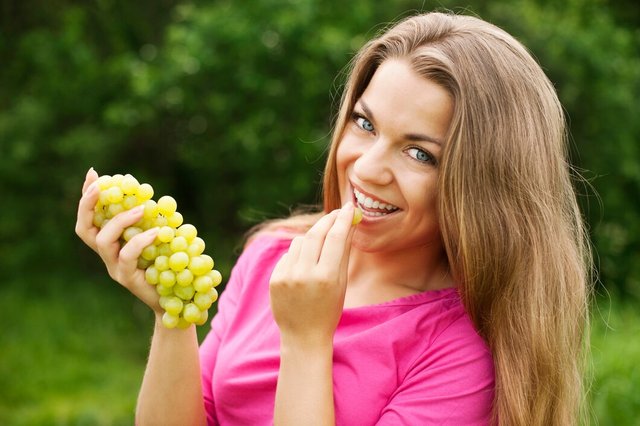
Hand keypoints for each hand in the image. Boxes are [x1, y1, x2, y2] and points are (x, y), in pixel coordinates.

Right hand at [75, 168, 161, 313]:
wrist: (178, 297)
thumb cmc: (168, 265)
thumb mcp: (159, 237)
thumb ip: (149, 219)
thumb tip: (146, 193)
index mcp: (111, 243)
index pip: (90, 218)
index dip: (87, 197)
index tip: (93, 173)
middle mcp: (107, 255)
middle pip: (84, 229)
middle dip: (88, 204)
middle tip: (102, 185)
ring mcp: (114, 268)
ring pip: (103, 241)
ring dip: (120, 220)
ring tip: (140, 208)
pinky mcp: (127, 279)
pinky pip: (126, 256)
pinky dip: (140, 241)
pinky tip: (155, 232)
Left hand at [269, 203, 356, 347]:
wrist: (303, 336)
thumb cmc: (329, 309)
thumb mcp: (341, 283)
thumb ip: (343, 252)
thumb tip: (348, 224)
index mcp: (327, 277)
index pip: (335, 238)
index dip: (342, 219)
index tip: (348, 208)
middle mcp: (305, 274)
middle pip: (315, 234)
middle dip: (327, 221)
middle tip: (336, 214)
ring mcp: (287, 276)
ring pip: (299, 241)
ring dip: (312, 238)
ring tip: (320, 250)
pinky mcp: (275, 279)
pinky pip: (288, 255)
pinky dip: (298, 254)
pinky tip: (304, 268)